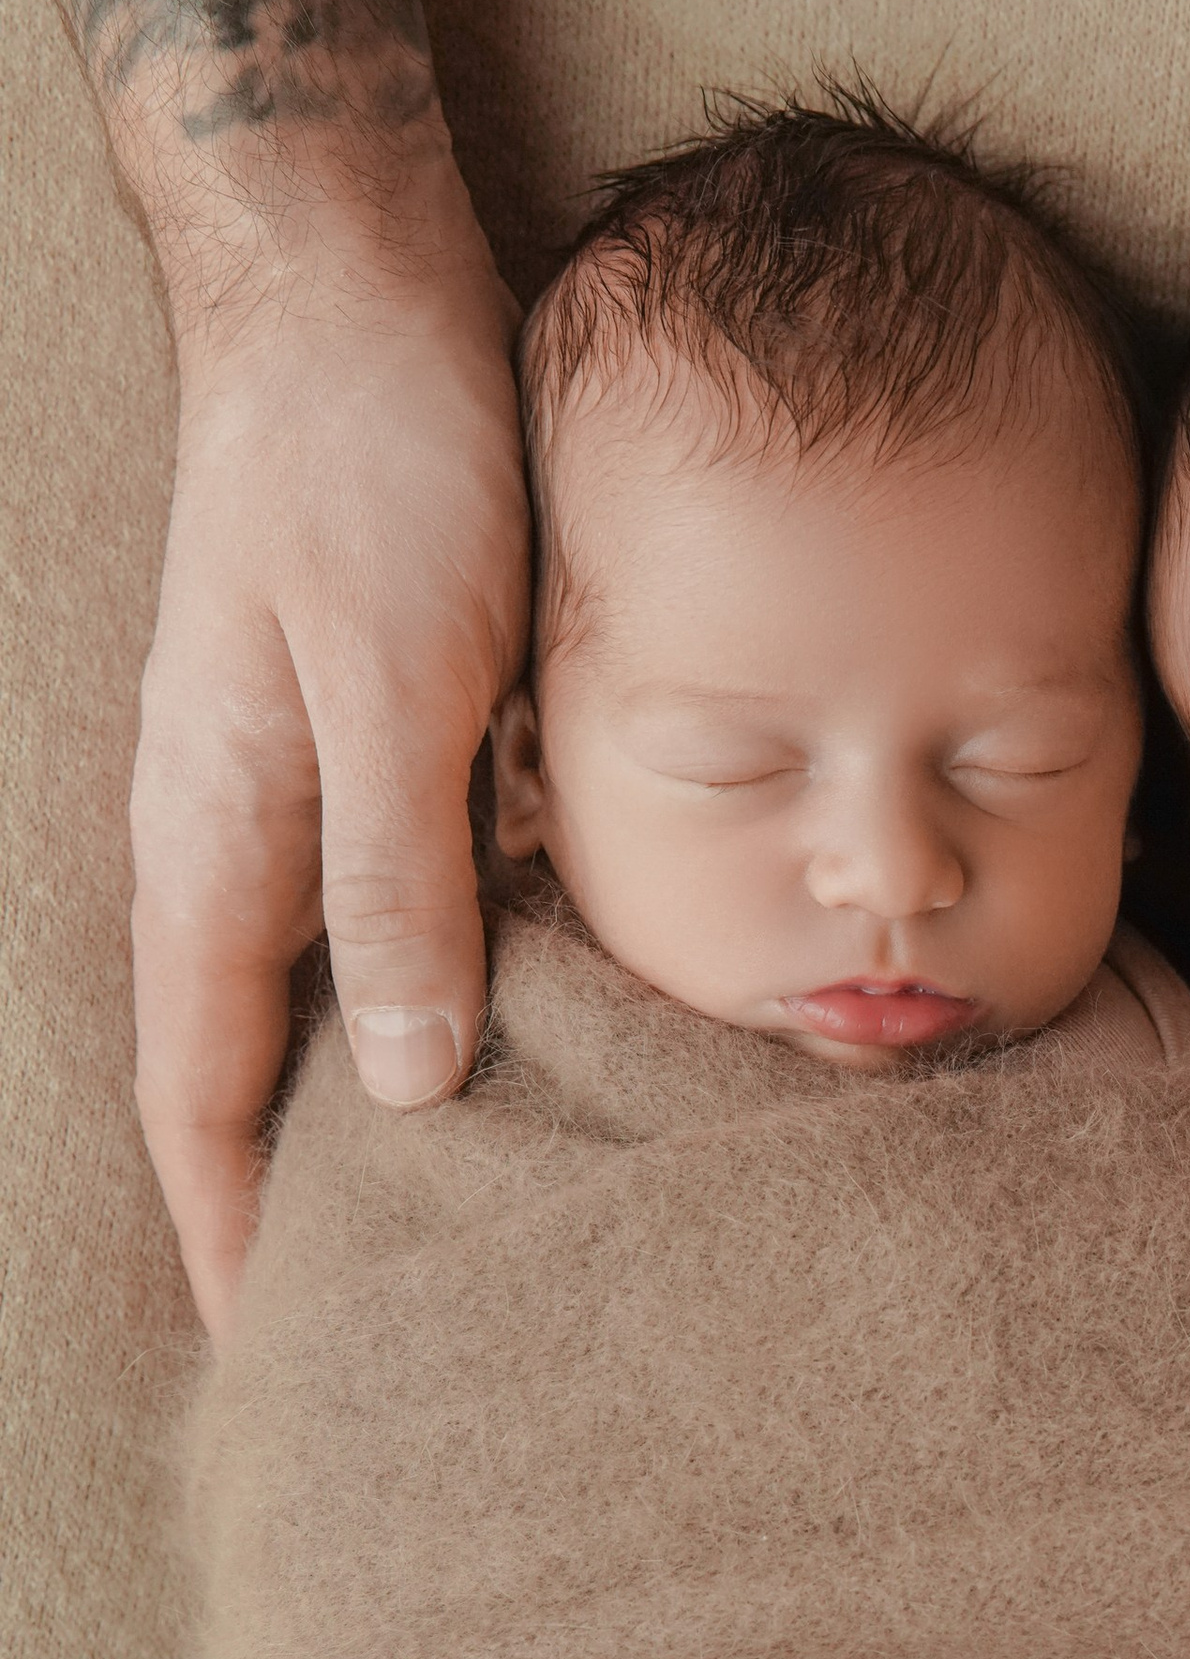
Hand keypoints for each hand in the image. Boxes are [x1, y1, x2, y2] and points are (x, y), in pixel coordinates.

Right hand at [130, 232, 527, 1333]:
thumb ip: (398, 878)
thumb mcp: (396, 678)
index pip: (204, 1101)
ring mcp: (297, 797)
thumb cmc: (369, 467)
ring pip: (326, 1009)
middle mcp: (239, 843)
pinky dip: (435, 1014)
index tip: (288, 1368)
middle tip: (385, 1346)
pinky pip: (389, 926)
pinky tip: (516, 1063)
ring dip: (373, 1125)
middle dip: (301, 1217)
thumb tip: (407, 1082)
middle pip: (256, 1080)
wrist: (354, 290)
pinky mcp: (372, 752)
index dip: (240, 1242)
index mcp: (212, 846)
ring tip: (460, 1244)